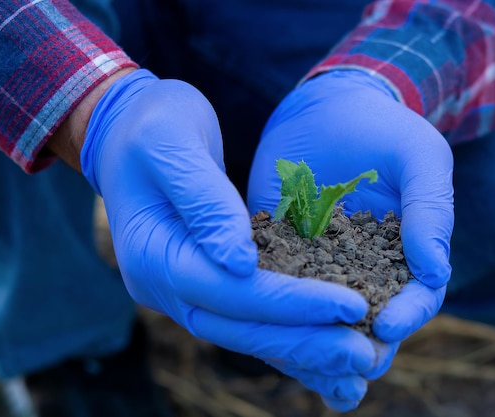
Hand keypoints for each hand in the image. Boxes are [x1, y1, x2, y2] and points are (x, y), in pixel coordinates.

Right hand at [80, 69, 384, 408]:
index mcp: (153, 255)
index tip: (351, 305)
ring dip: (304, 348)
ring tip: (360, 359)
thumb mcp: (170, 144)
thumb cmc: (151, 127)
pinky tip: (330, 346)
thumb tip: (240, 263)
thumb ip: (205, 201)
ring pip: (249, 333)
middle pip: (242, 327)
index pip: (231, 292)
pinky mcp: (207, 283)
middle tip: (365, 354)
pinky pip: (251, 318)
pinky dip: (290, 335)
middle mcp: (166, 286)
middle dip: (306, 341)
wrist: (128, 131)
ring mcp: (184, 290)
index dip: (292, 303)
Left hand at [248, 70, 453, 370]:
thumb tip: (435, 270)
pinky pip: (276, 290)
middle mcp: (363, 268)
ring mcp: (318, 264)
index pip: (415, 297)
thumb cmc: (381, 128)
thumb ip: (430, 208)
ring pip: (320, 318)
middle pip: (367, 322)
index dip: (407, 316)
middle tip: (350, 370)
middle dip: (361, 350)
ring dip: (317, 350)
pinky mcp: (278, 253)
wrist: (324, 107)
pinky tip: (262, 336)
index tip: (386, 326)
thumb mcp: (418, 155)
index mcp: (406, 253)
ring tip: (312, 376)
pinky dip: (272, 317)